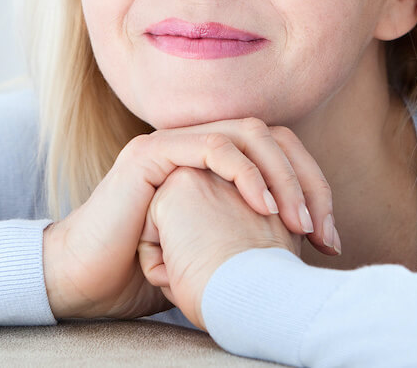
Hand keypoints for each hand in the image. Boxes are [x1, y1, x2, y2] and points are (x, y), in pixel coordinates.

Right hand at [42, 118, 336, 319]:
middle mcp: (193, 142)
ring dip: (284, 176)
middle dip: (307, 182)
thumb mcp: (213, 254)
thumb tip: (305, 252)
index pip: (279, 151)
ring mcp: (171, 143)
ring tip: (298, 222)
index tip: (328, 239)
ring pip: (248, 133)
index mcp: (211, 162)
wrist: (88, 284)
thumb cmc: (144, 275)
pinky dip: (246, 172)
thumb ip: (249, 236)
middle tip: (323, 232)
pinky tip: (263, 207)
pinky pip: (212, 146)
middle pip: (272, 136)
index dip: (311, 187)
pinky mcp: (151, 153)